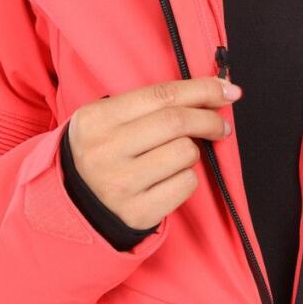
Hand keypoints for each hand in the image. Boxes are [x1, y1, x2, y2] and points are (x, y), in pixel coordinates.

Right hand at [66, 76, 242, 229]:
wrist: (74, 204)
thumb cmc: (105, 149)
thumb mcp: (111, 118)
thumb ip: (154, 102)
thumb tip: (217, 89)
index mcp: (97, 119)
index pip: (162, 95)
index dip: (202, 89)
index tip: (229, 90)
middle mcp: (104, 151)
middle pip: (177, 122)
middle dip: (209, 119)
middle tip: (221, 124)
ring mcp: (119, 185)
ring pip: (184, 153)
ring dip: (193, 150)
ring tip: (179, 154)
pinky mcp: (136, 214)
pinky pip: (184, 184)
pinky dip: (188, 176)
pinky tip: (171, 177)